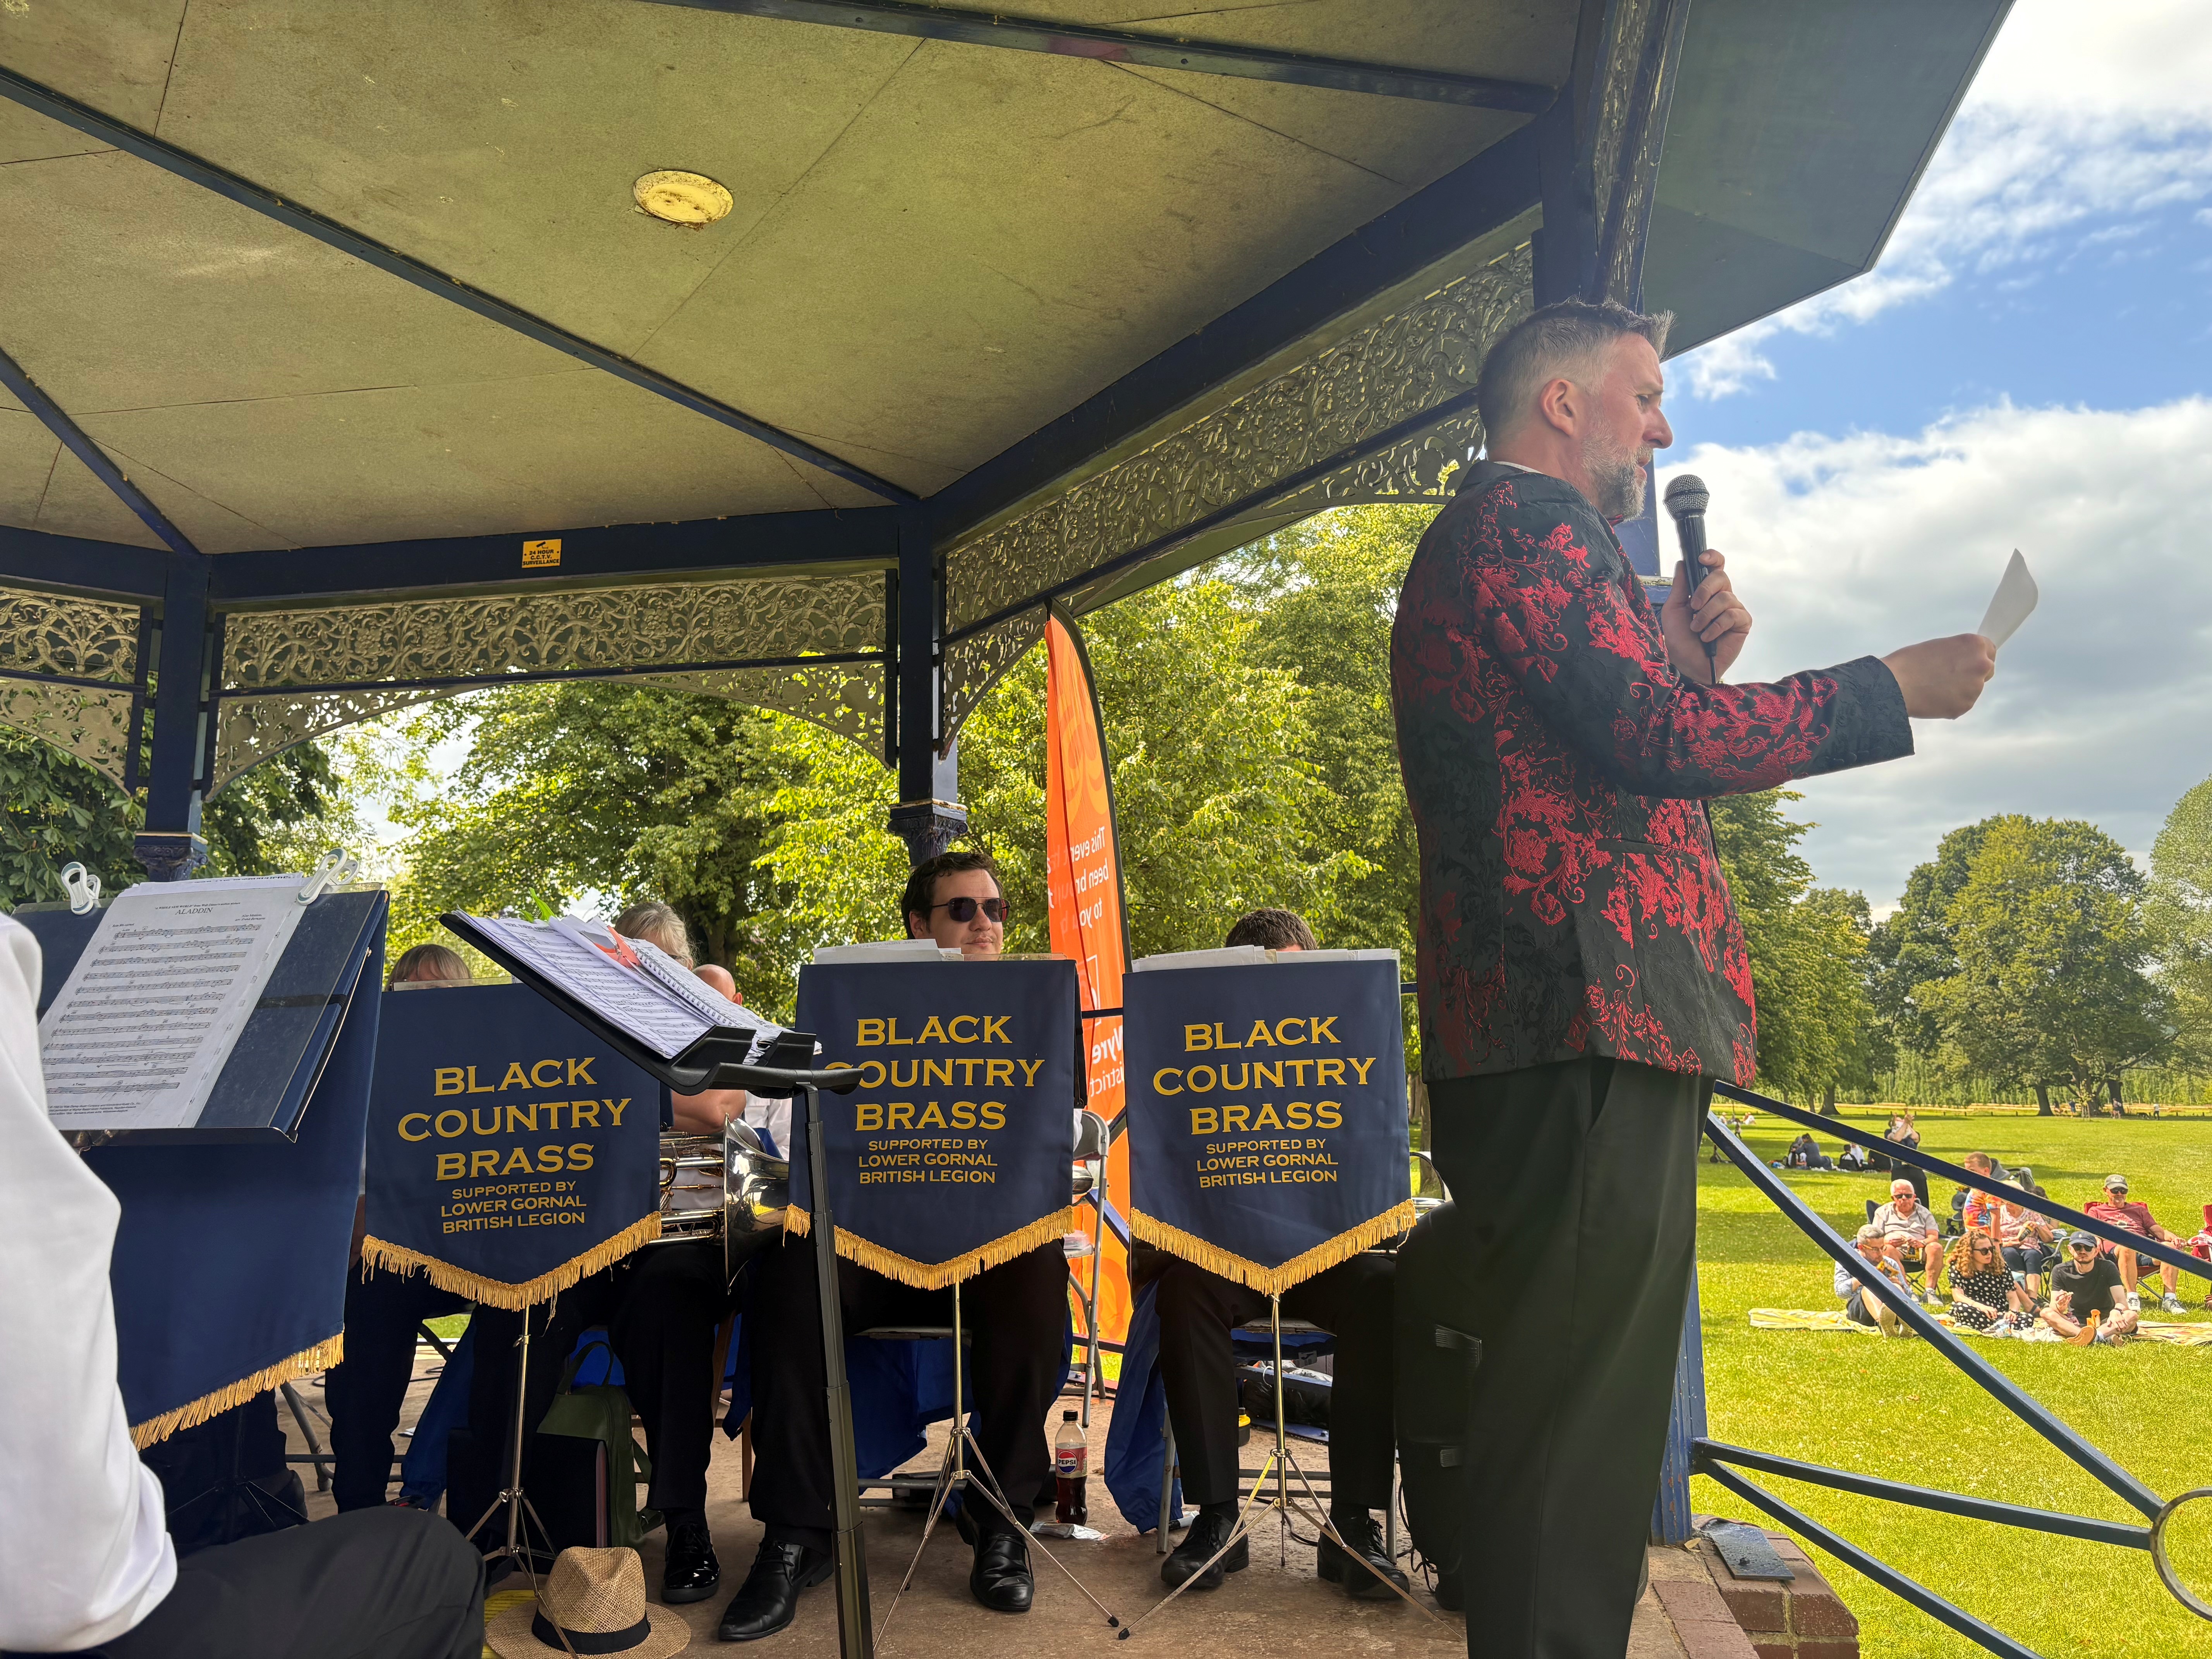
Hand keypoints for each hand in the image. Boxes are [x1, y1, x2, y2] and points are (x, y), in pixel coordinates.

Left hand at [1661, 550, 1751, 683]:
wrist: (1685, 664)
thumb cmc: (1679, 638)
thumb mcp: (1674, 609)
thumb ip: (1680, 585)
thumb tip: (1683, 562)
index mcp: (1706, 591)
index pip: (1716, 567)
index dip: (1713, 557)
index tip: (1702, 559)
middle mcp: (1722, 596)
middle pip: (1721, 576)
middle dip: (1704, 590)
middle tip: (1693, 607)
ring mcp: (1734, 609)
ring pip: (1726, 597)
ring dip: (1706, 615)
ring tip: (1697, 629)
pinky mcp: (1742, 623)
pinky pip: (1733, 615)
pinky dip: (1716, 626)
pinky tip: (1708, 637)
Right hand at [1882, 634, 1995, 717]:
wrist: (1894, 685)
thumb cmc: (1909, 662)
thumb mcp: (1938, 646)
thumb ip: (1957, 653)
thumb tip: (1962, 663)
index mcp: (1974, 645)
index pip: (1990, 649)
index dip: (1977, 655)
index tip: (1968, 661)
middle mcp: (1980, 665)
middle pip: (1986, 670)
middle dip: (1972, 673)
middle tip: (1949, 676)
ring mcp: (1975, 688)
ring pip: (1973, 689)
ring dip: (1960, 689)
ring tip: (1935, 688)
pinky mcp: (1965, 706)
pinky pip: (1962, 703)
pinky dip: (1951, 702)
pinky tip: (1933, 698)